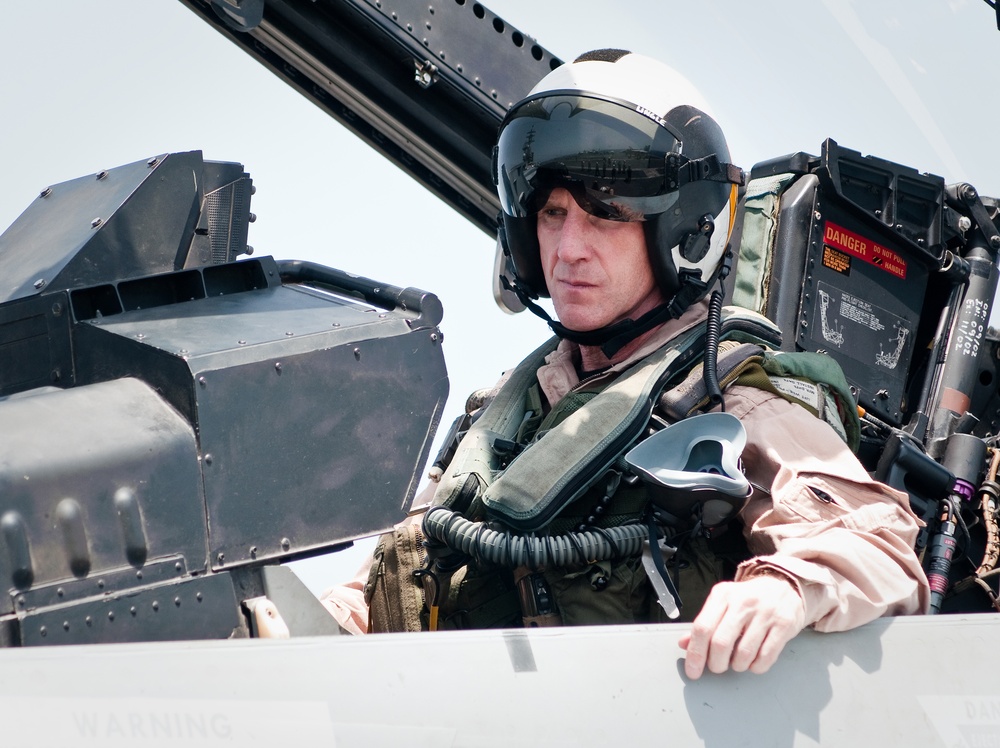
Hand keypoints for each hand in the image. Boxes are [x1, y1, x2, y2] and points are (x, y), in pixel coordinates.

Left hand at [678, 575, 804, 679]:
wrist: (783, 585)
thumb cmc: (748, 599)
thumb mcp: (723, 603)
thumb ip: (705, 623)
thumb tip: (685, 644)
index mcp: (722, 595)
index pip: (702, 627)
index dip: (695, 653)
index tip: (693, 671)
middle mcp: (743, 602)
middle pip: (721, 643)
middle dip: (716, 664)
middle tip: (718, 666)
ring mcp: (765, 613)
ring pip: (744, 654)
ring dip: (738, 666)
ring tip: (738, 661)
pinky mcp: (784, 625)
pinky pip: (766, 657)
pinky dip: (756, 666)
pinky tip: (754, 661)